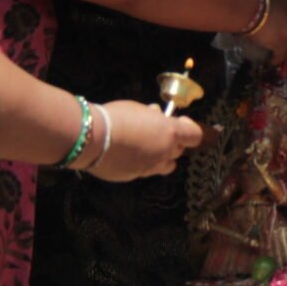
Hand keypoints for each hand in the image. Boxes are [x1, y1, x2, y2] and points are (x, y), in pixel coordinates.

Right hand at [87, 100, 202, 180]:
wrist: (91, 140)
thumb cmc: (116, 118)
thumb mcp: (138, 109)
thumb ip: (152, 116)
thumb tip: (156, 115)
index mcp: (170, 133)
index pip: (195, 135)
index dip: (190, 128)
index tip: (180, 121)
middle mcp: (164, 153)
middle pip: (180, 150)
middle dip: (172, 141)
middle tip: (158, 131)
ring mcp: (150, 167)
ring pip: (167, 165)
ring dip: (163, 156)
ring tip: (147, 146)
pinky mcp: (135, 177)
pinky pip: (146, 171)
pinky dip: (143, 163)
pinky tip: (129, 154)